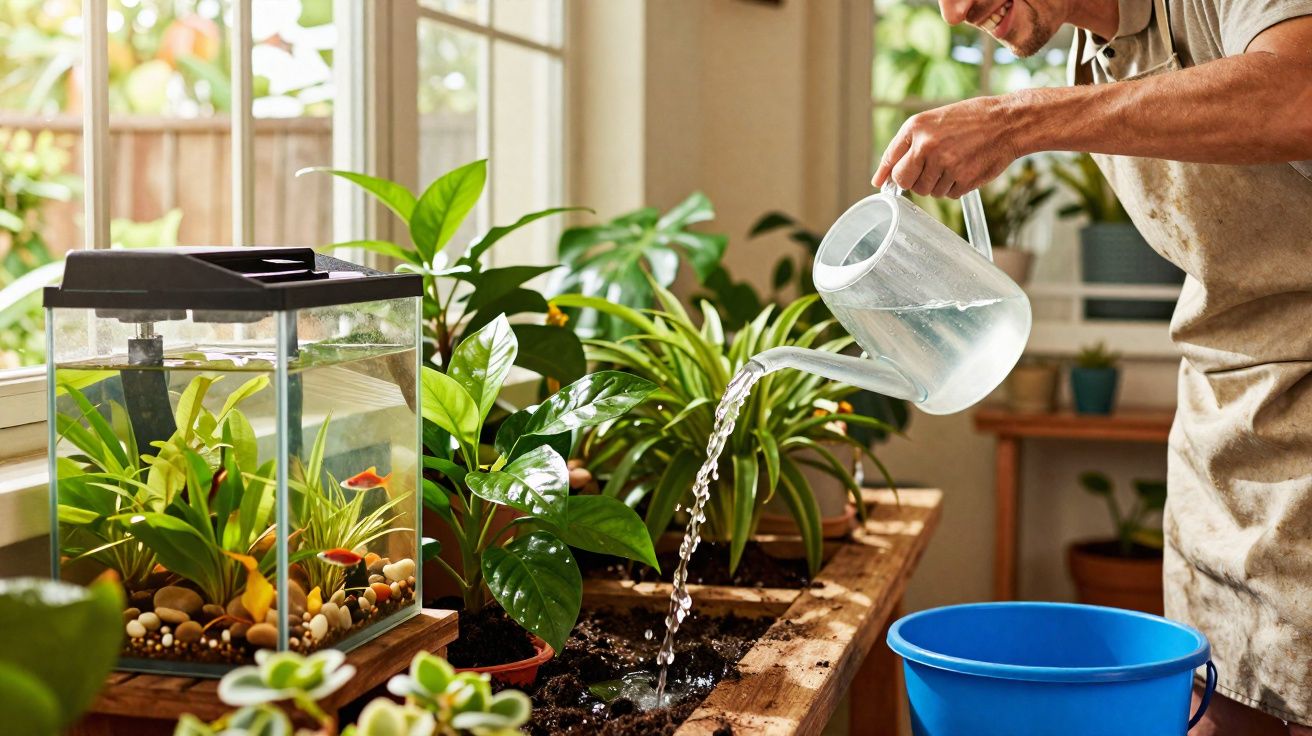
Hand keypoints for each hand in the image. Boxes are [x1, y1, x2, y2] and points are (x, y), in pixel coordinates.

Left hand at [873, 95, 1023, 197]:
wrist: (1006, 122)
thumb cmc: (970, 120)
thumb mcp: (934, 120)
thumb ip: (907, 145)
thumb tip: (882, 178)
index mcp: (916, 128)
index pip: (891, 159)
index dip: (886, 174)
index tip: (881, 183)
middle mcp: (927, 146)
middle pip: (906, 181)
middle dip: (914, 181)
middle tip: (929, 169)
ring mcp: (945, 164)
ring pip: (927, 191)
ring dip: (937, 184)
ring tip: (953, 163)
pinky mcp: (962, 180)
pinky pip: (948, 195)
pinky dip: (954, 187)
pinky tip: (965, 168)